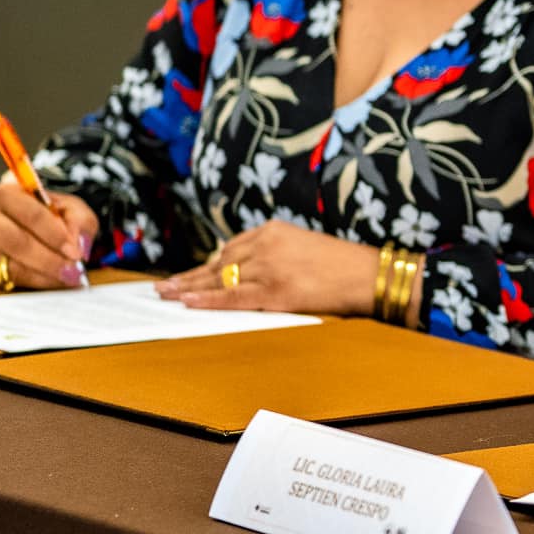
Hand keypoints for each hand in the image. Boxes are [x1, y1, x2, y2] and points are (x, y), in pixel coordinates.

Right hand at [0, 174, 97, 289]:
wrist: (21, 223)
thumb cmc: (46, 213)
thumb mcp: (69, 208)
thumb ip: (79, 221)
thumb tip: (78, 243)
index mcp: (8, 194)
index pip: (32, 215)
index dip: (55, 236)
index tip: (75, 252)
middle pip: (16, 242)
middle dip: (49, 260)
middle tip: (72, 270)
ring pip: (9, 264)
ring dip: (42, 274)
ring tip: (66, 278)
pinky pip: (6, 277)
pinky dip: (33, 282)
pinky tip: (51, 281)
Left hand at [156, 220, 380, 315]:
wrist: (369, 275)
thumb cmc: (343, 265)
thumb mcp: (305, 246)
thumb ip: (276, 252)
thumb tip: (247, 270)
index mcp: (274, 230)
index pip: (231, 248)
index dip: (207, 265)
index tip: (191, 275)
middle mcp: (267, 244)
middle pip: (219, 263)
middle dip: (190, 276)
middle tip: (165, 287)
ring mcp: (270, 267)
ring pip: (220, 279)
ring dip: (190, 288)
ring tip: (167, 296)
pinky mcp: (276, 291)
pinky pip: (233, 297)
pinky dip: (207, 300)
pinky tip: (187, 302)